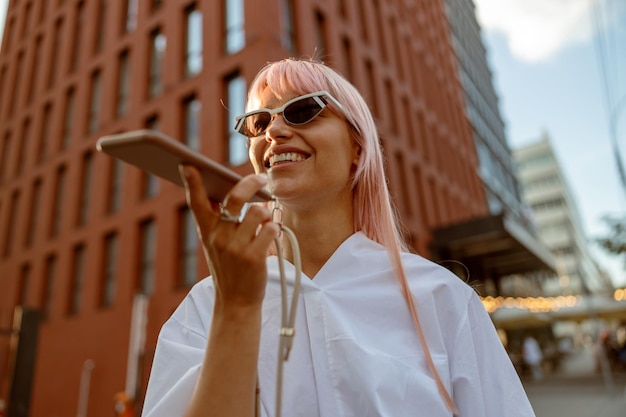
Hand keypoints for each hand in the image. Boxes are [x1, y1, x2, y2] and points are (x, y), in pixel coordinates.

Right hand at [179, 164, 279, 307]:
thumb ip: (220, 221)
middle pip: (235, 198)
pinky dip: (274, 228)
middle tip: (261, 178)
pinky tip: (271, 235)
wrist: (236, 302)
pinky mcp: (254, 257)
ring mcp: (236, 248)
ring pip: (257, 212)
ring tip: (265, 222)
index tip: (188, 164)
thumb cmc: (230, 268)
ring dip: (265, 213)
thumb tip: (234, 190)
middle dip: (250, 183)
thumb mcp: (217, 244)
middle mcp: (219, 237)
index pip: (197, 202)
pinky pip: (270, 229)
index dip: (192, 182)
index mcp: (207, 231)